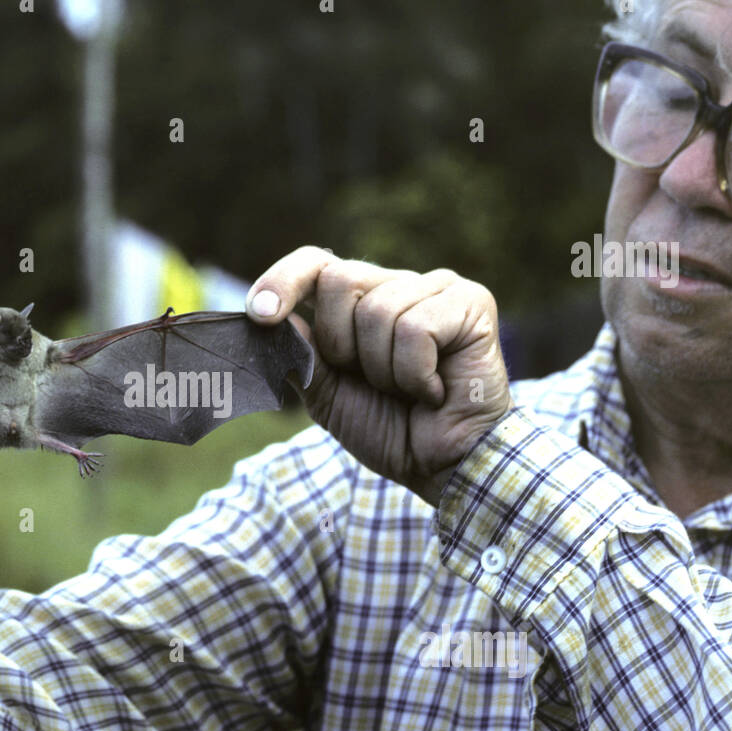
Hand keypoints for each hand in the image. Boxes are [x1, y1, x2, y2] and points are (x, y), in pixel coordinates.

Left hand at [246, 247, 513, 505]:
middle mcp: (399, 284)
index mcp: (362, 300)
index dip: (283, 281)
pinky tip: (435, 389)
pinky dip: (414, 372)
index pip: (315, 263)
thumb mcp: (328, 396)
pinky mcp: (472, 303)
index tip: (259, 314)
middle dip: (342, 345)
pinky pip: (415, 328)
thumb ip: (302, 356)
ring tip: (411, 390)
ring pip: (378, 311)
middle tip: (374, 381)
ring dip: (384, 370)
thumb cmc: (392, 430)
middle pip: (338, 280)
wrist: (443, 467)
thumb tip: (276, 318)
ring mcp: (438, 288)